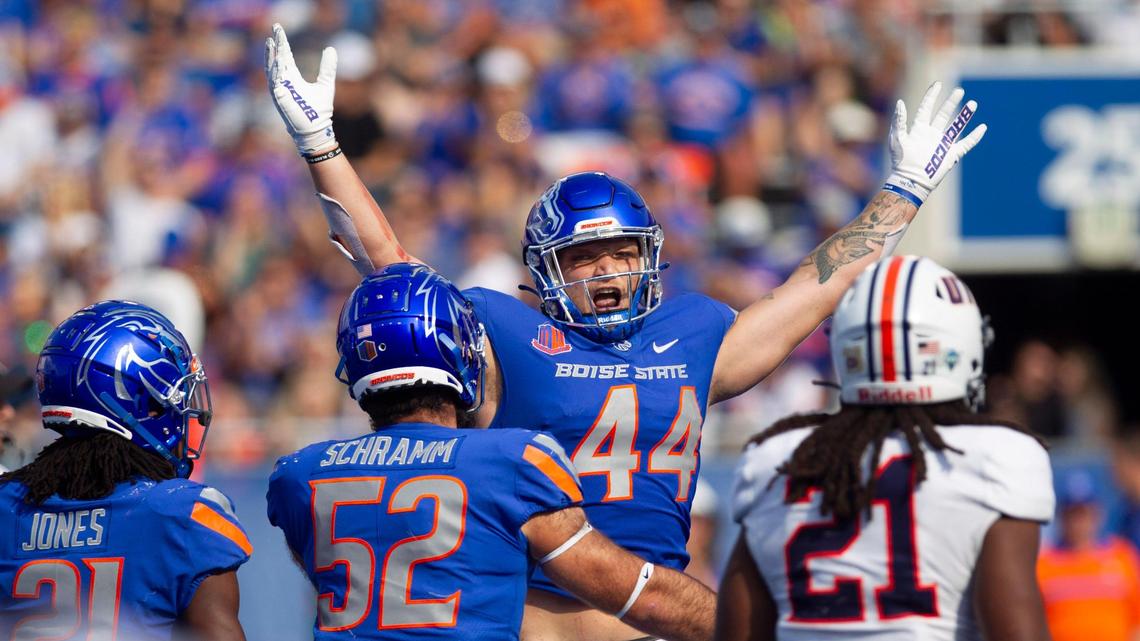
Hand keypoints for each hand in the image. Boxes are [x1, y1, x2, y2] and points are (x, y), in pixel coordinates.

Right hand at [264, 23, 337, 155]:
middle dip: (276, 43)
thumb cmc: (320, 110)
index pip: (285, 56)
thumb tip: (331, 48)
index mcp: (293, 77)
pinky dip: (275, 70)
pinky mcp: (279, 97)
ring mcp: (280, 89)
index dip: (282, 43)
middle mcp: (284, 81)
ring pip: (272, 68)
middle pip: (277, 58)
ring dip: (271, 54)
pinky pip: (274, 81)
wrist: (317, 129)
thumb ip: (327, 67)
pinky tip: (276, 58)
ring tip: (271, 41)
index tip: (278, 29)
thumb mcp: (326, 83)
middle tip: (275, 28)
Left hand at [883, 81, 986, 205]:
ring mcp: (942, 144)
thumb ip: (899, 121)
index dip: (932, 96)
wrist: (910, 181)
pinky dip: (974, 137)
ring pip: (956, 126)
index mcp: (918, 129)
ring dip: (964, 116)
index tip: (938, 84)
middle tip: (960, 91)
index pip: (926, 108)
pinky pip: (965, 144)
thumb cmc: (901, 161)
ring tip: (973, 104)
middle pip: (944, 114)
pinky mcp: (951, 155)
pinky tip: (982, 127)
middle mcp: (931, 134)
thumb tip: (900, 102)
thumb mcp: (897, 139)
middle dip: (951, 102)